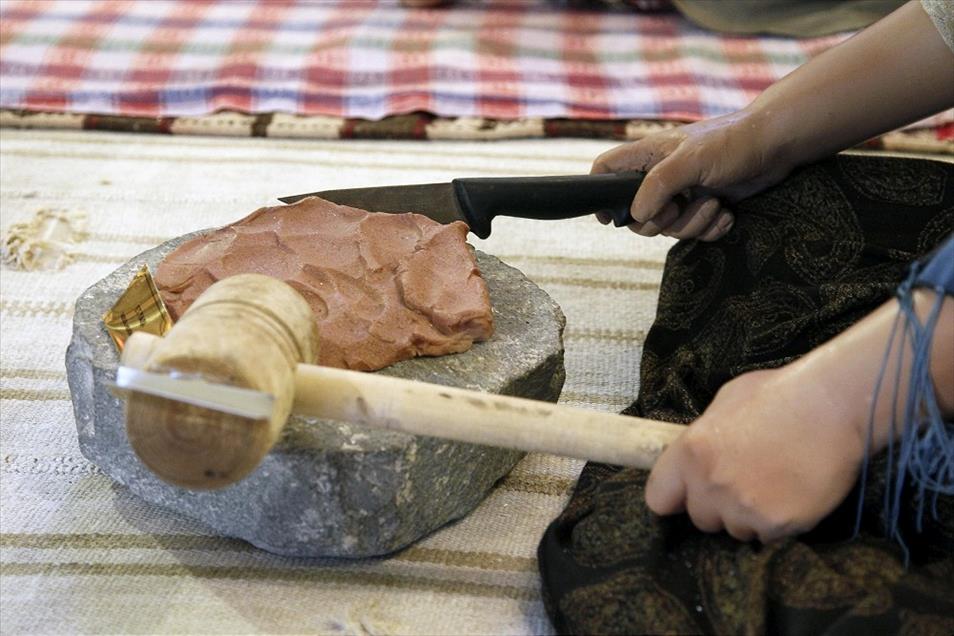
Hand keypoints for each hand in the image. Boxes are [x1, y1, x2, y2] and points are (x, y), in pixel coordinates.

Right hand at [592, 109, 792, 240]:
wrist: (776, 145)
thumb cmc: (732, 142)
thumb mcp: (689, 161)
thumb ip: (657, 187)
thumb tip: (635, 215)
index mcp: (648, 157)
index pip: (606, 170)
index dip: (599, 193)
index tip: (609, 218)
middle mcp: (661, 176)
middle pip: (637, 215)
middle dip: (661, 221)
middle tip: (680, 208)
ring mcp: (683, 193)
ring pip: (669, 228)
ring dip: (694, 224)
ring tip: (715, 204)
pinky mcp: (705, 206)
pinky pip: (695, 232)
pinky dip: (712, 229)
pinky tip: (727, 214)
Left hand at [645, 365, 865, 541]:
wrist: (835, 405)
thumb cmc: (781, 394)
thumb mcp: (726, 402)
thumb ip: (704, 435)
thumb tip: (696, 455)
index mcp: (691, 451)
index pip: (658, 497)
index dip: (674, 497)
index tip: (686, 494)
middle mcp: (711, 483)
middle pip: (699, 518)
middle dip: (716, 506)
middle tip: (744, 482)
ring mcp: (743, 507)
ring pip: (734, 530)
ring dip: (748, 516)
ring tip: (774, 484)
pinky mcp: (778, 524)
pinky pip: (766, 537)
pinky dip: (778, 523)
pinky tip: (792, 494)